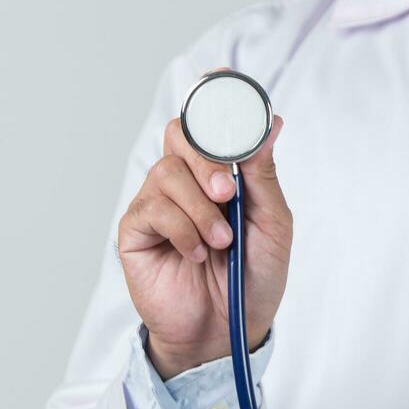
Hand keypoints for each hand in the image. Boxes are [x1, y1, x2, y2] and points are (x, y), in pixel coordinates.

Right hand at [118, 106, 290, 379]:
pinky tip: (196, 254)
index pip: (210, 122)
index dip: (214, 97)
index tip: (222, 76)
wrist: (229, 332)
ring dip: (200, 209)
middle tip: (227, 192)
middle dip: (206, 157)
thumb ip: (263, 174)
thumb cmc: (252, 280)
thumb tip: (271, 123)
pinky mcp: (136, 230)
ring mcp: (158, 203)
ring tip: (220, 243)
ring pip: (167, 172)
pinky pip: (152, 208)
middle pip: (181, 133)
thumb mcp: (272, 225)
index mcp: (221, 172)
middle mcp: (187, 181)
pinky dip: (181, 230)